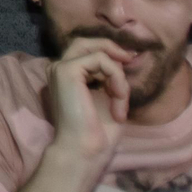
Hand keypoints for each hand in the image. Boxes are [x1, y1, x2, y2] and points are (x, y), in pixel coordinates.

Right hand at [45, 38, 131, 167]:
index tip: (131, 64)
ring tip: (122, 98)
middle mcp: (59, 68)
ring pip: (98, 51)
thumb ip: (112, 75)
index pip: (88, 51)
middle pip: (86, 42)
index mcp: (67, 75)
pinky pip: (101, 60)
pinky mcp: (67, 71)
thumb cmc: (98, 131)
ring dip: (118, 74)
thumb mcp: (110, 95)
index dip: (111, 53)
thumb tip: (129, 55)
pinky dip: (117, 78)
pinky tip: (118, 99)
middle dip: (112, 49)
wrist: (86, 150)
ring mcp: (61, 68)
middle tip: (131, 61)